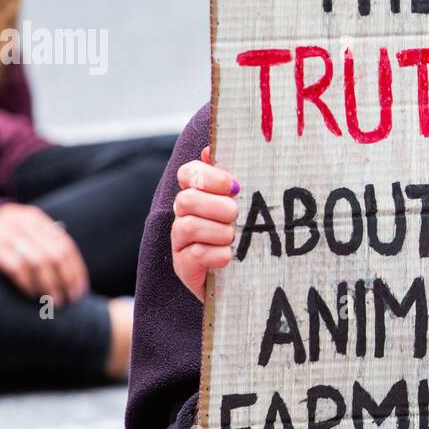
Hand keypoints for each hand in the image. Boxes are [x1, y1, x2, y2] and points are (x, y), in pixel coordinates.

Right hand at [0, 203, 88, 304]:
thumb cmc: (4, 239)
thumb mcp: (26, 236)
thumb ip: (46, 248)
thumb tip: (74, 282)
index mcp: (36, 219)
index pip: (65, 245)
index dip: (75, 270)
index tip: (79, 290)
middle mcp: (22, 222)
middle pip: (54, 254)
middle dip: (64, 280)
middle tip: (67, 300)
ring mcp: (4, 232)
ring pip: (37, 261)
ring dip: (48, 285)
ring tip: (52, 300)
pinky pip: (16, 267)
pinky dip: (28, 283)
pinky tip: (32, 294)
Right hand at [172, 146, 238, 301]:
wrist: (247, 280)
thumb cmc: (248, 236)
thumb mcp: (247, 205)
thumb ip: (231, 178)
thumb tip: (210, 148)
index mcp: (198, 194)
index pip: (188, 173)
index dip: (209, 177)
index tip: (234, 186)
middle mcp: (184, 215)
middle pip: (186, 199)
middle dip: (216, 206)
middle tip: (236, 215)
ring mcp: (180, 242)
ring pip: (188, 226)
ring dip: (217, 231)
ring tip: (233, 238)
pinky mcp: (183, 267)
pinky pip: (193, 254)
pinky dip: (215, 254)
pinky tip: (229, 257)